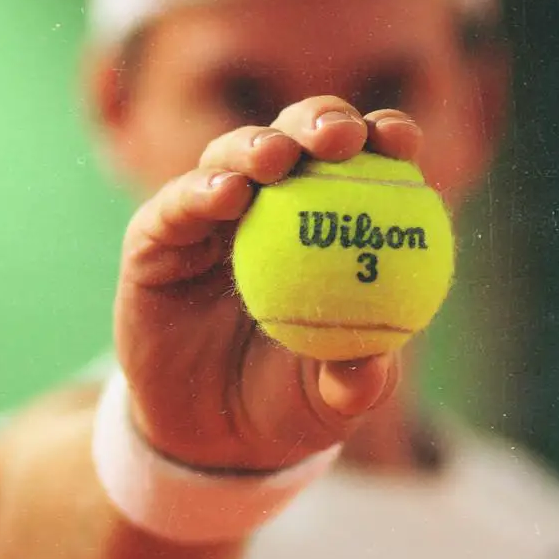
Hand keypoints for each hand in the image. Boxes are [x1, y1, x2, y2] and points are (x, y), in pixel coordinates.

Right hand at [114, 97, 423, 471]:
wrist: (211, 439)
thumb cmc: (288, 402)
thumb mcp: (330, 401)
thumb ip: (355, 380)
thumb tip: (376, 365)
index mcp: (332, 221)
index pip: (366, 162)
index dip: (385, 137)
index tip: (402, 142)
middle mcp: (273, 203)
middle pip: (299, 137)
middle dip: (322, 120)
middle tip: (340, 136)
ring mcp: (210, 216)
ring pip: (232, 156)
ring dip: (256, 146)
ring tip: (277, 159)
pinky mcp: (156, 238)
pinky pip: (174, 206)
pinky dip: (199, 192)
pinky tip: (226, 195)